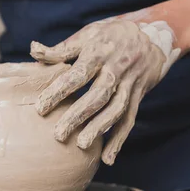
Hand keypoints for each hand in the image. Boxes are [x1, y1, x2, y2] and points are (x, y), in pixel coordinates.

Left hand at [31, 19, 179, 164]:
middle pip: (98, 95)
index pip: (77, 74)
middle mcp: (117, 68)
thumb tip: (33, 50)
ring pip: (116, 109)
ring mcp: (131, 83)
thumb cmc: (112, 35)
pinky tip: (107, 158)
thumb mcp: (88, 34)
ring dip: (99, 129)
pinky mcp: (139, 96)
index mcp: (100, 51)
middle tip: (58, 134)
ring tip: (81, 145)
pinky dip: (120, 140)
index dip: (59, 90)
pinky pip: (130, 119)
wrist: (157, 32)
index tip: (40, 107)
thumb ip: (61, 49)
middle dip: (78, 116)